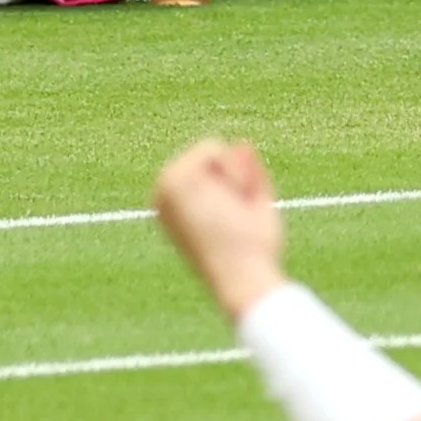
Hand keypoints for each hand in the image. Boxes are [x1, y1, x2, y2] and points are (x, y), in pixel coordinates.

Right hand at [151, 136, 291, 316]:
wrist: (240, 276)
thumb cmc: (252, 254)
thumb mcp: (255, 208)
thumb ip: (250, 176)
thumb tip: (242, 144)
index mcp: (177, 205)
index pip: (211, 169)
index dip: (236, 185)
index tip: (236, 217)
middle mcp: (165, 195)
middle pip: (212, 156)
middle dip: (235, 178)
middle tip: (235, 216)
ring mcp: (165, 186)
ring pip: (213, 150)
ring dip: (236, 177)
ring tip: (233, 211)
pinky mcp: (173, 181)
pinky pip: (213, 148)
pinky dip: (233, 171)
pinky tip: (231, 201)